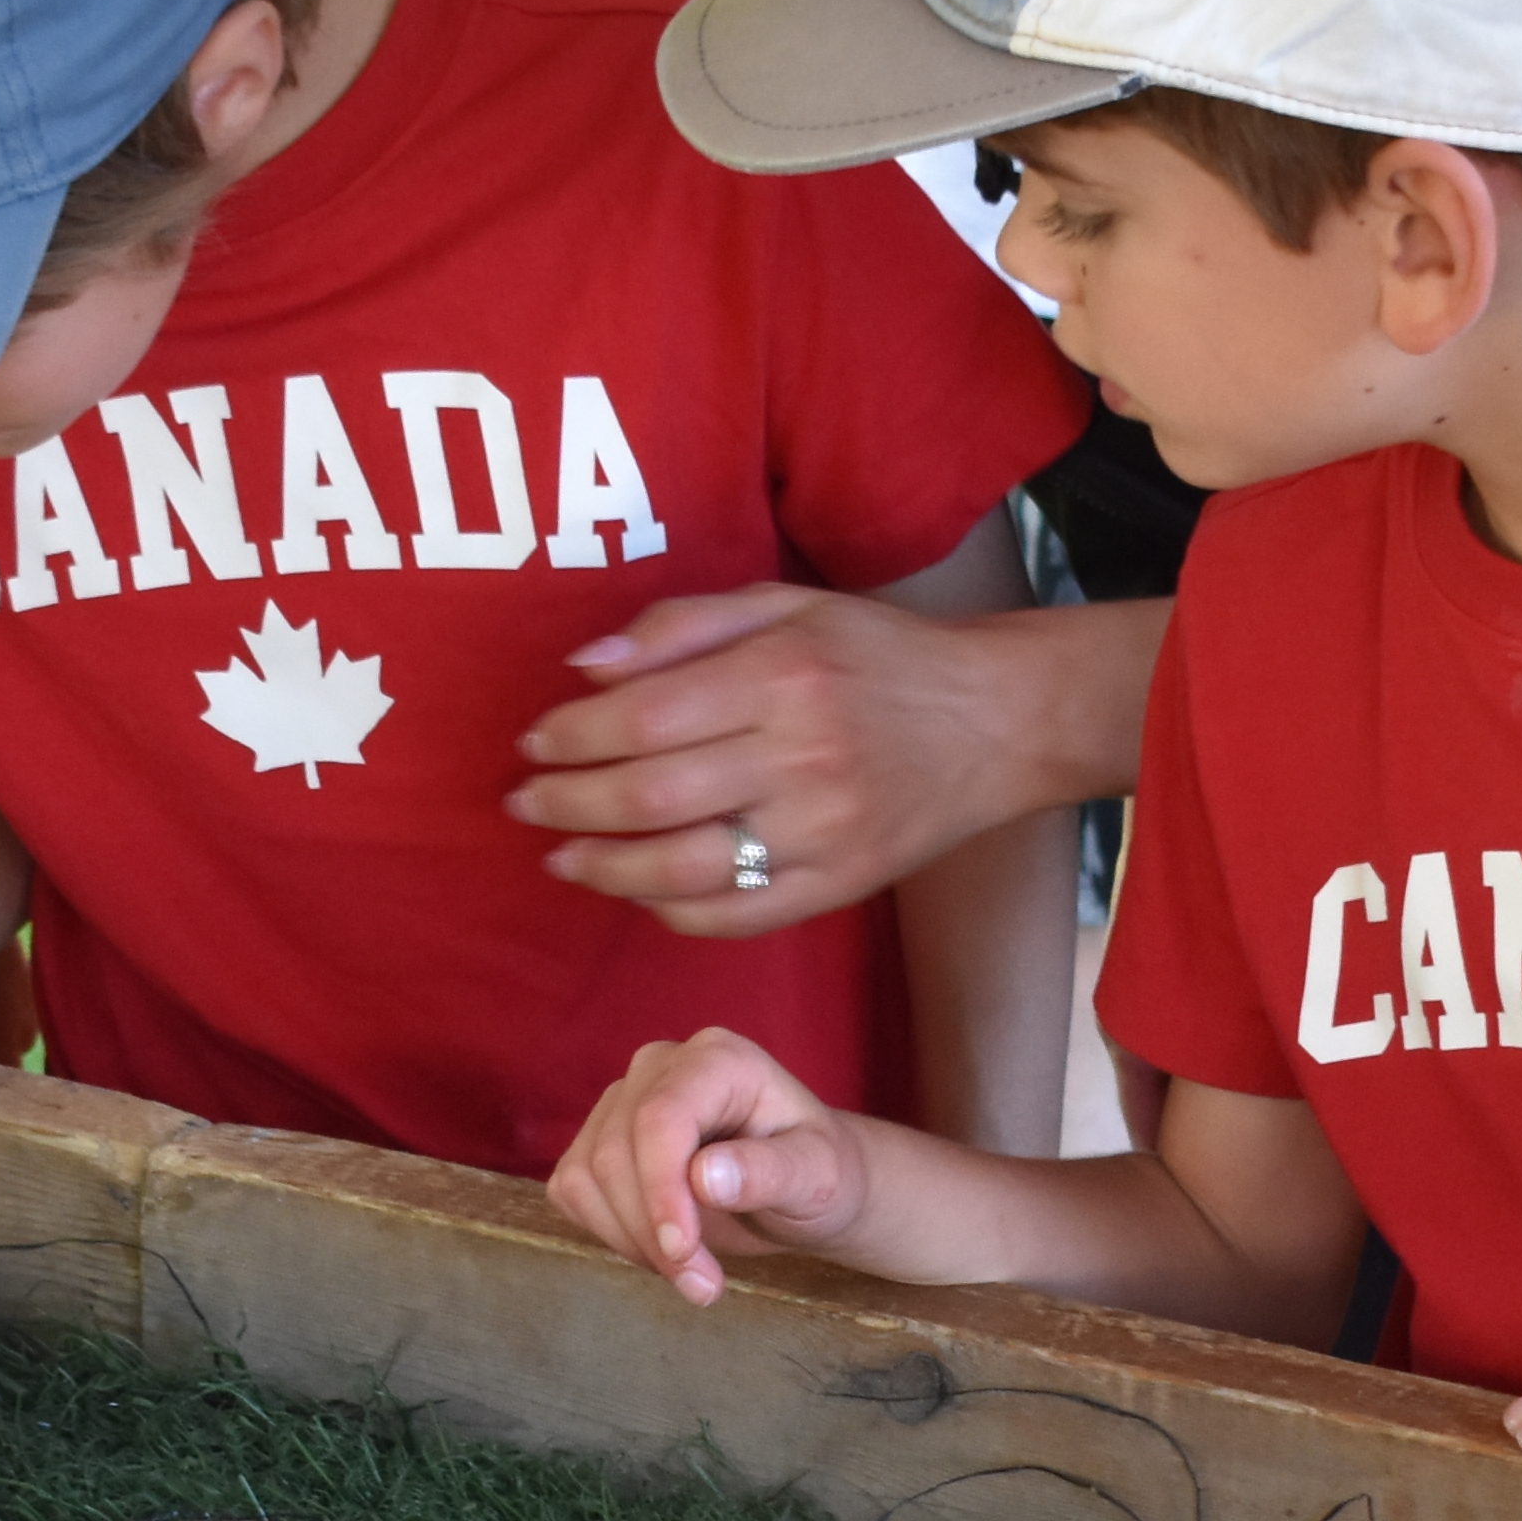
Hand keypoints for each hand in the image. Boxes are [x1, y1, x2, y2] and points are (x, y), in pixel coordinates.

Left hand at [510, 587, 1094, 935]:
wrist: (995, 720)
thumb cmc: (877, 654)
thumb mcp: (786, 605)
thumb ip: (682, 626)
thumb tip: (583, 668)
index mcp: (784, 674)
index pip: (646, 716)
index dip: (573, 737)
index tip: (534, 743)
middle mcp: (803, 755)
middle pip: (653, 797)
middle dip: (570, 805)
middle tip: (526, 804)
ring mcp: (825, 831)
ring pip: (686, 869)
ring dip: (605, 869)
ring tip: (563, 857)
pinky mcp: (842, 885)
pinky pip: (737, 915)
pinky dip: (671, 910)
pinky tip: (637, 890)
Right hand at [547, 1028, 872, 1299]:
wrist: (799, 1188)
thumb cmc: (817, 1175)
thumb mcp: (817, 1179)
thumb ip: (770, 1173)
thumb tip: (705, 1177)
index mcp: (718, 1060)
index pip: (661, 1117)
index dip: (661, 1189)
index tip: (682, 1252)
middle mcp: (660, 1068)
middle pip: (615, 1151)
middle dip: (651, 1233)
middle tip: (703, 1287)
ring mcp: (622, 1101)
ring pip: (585, 1174)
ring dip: (630, 1242)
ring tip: (693, 1276)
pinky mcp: (597, 1139)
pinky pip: (572, 1190)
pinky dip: (609, 1233)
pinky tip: (660, 1250)